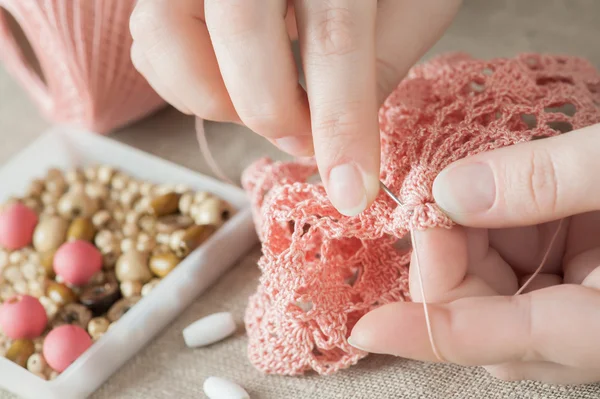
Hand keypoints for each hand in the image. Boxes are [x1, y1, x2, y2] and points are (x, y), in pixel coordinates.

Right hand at [129, 0, 460, 215]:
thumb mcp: (415, 1)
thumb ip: (383, 61)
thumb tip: (331, 133)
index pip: (334, 38)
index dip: (342, 124)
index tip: (350, 191)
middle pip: (238, 30)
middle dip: (272, 111)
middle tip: (304, 140)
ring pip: (163, 33)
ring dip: (212, 98)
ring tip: (265, 104)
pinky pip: (147, 37)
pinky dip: (183, 80)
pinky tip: (229, 81)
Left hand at [349, 123, 599, 383]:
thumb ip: (546, 181)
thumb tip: (452, 192)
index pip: (490, 339)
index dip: (420, 333)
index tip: (364, 329)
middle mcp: (587, 327)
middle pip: (481, 314)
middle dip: (444, 254)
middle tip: (437, 194)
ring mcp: (583, 303)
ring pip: (494, 287)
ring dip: (468, 233)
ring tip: (478, 178)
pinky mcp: (584, 277)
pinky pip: (521, 264)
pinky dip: (498, 225)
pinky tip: (502, 186)